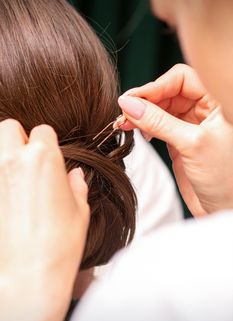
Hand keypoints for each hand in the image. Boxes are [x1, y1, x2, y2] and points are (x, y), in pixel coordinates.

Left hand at [0, 120, 88, 320]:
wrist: (29, 276)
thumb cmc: (60, 243)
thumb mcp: (79, 210)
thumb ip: (76, 186)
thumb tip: (74, 175)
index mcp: (44, 159)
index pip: (42, 131)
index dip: (47, 143)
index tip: (50, 158)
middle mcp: (13, 161)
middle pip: (9, 128)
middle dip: (19, 140)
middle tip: (28, 162)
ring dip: (4, 157)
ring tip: (15, 180)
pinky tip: (8, 198)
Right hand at [118, 64, 232, 215]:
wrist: (222, 207)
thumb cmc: (224, 177)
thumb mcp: (191, 144)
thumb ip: (158, 122)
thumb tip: (128, 104)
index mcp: (217, 101)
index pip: (181, 79)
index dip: (155, 86)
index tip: (132, 99)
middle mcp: (204, 109)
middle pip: (167, 91)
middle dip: (145, 101)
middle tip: (124, 114)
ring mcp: (190, 124)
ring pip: (160, 108)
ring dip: (141, 113)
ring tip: (125, 123)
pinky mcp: (179, 140)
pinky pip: (157, 124)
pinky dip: (144, 126)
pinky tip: (137, 131)